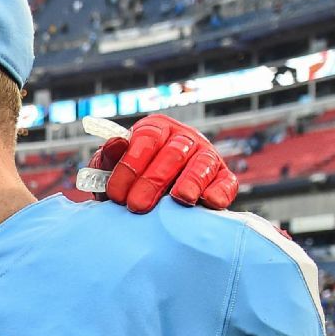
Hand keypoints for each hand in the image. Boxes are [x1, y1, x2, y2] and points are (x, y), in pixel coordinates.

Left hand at [89, 114, 238, 213]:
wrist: (148, 204)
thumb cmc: (126, 183)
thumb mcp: (110, 170)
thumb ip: (108, 157)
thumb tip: (116, 143)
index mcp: (156, 130)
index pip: (147, 138)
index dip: (131, 165)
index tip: (116, 192)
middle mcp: (183, 138)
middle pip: (173, 153)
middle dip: (153, 180)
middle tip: (137, 205)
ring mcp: (206, 156)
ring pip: (202, 163)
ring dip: (191, 181)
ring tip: (181, 198)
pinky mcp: (222, 177)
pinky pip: (226, 181)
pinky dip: (220, 191)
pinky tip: (210, 202)